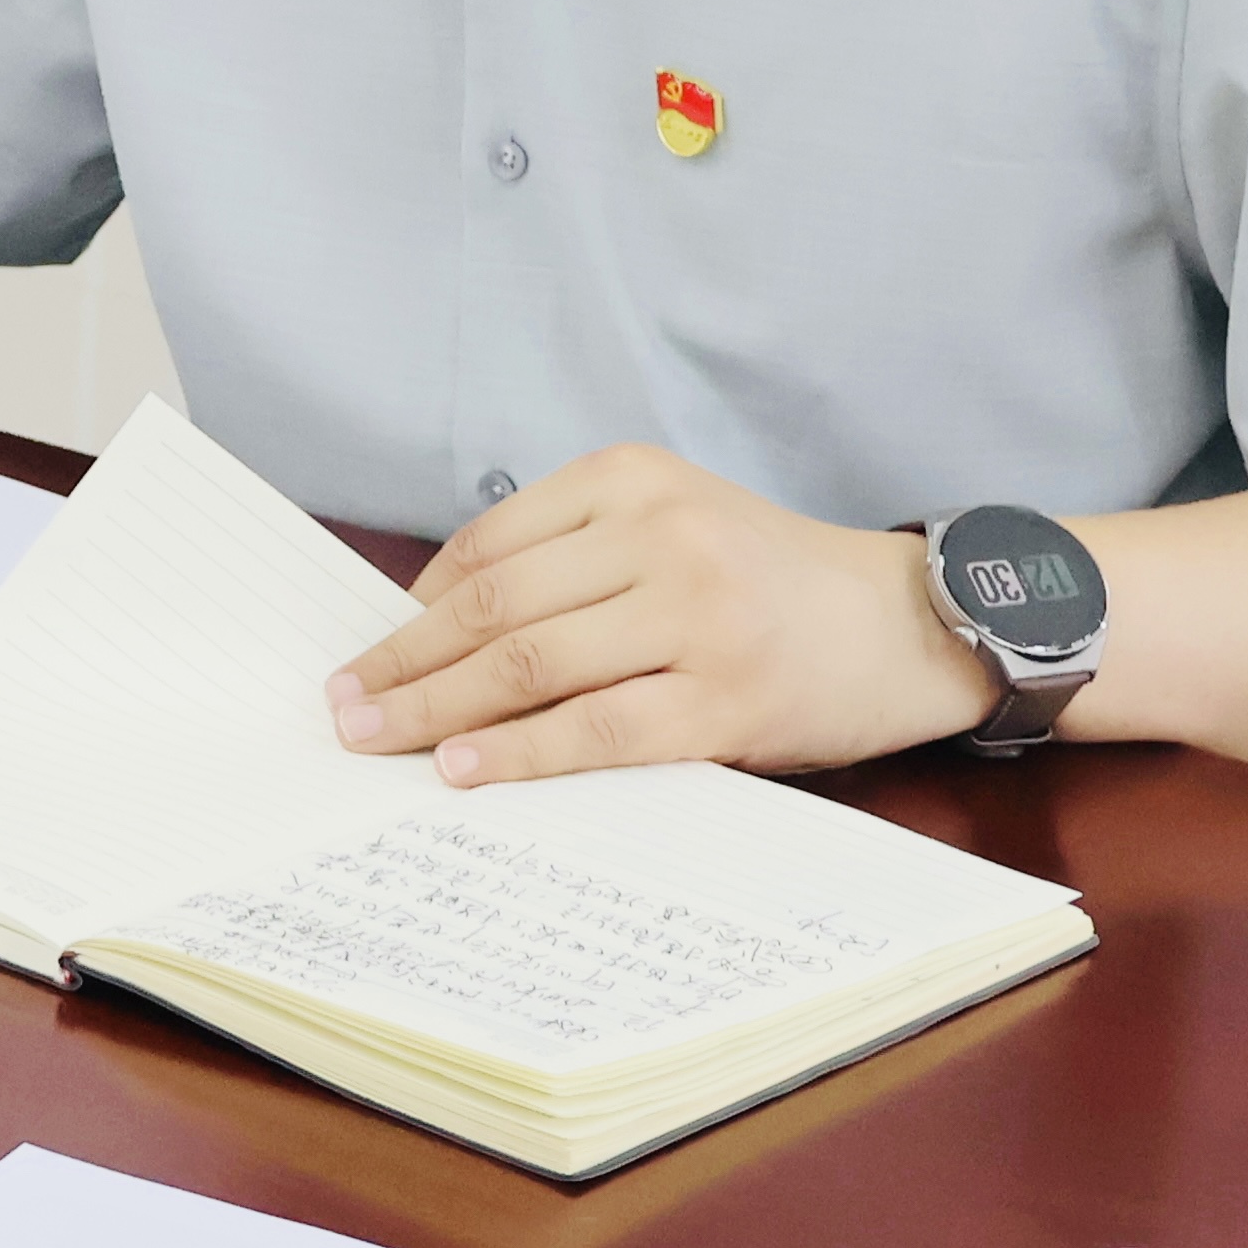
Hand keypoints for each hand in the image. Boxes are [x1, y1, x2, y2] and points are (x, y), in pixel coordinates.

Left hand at [324, 441, 992, 780]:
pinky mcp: (723, 697)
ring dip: (438, 711)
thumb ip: (575, 557)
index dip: (417, 606)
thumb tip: (441, 630)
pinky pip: (596, 730)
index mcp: (633, 477)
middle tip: (342, 703)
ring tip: (378, 741)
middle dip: (404, 660)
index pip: (490, 545)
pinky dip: (519, 753)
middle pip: (495, 606)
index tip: (371, 650)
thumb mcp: (673, 523)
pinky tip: (465, 770)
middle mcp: (659, 533)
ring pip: (532, 665)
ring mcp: (694, 615)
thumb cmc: (769, 579)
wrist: (905, 621)